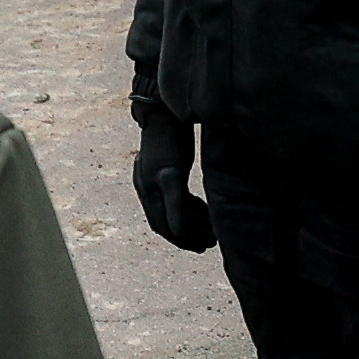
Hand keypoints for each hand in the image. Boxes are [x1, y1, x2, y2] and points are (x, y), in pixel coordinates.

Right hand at [131, 110, 213, 252]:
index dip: (182, 239)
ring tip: (211, 230)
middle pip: (167, 221)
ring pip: (173, 209)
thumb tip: (177, 232)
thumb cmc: (169, 141)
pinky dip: (190, 206)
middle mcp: (148, 188)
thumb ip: (175, 203)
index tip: (202, 247)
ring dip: (192, 222)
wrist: (163, 110)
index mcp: (149, 192)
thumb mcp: (172, 174)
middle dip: (189, 234)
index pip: (163, 226)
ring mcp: (155, 179)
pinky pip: (176, 197)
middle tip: (210, 243)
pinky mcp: (165, 170)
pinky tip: (203, 209)